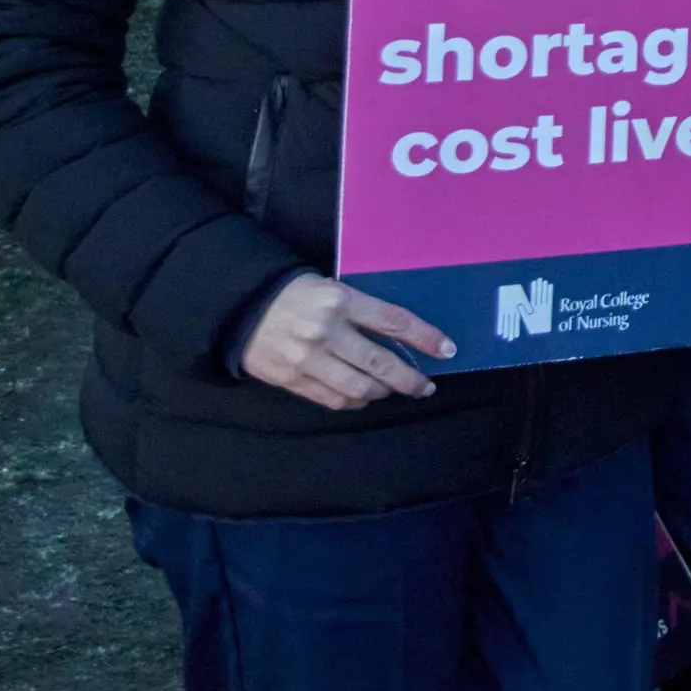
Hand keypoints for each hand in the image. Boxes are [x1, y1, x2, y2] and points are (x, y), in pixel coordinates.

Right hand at [237, 273, 452, 411]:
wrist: (243, 308)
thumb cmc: (297, 294)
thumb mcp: (332, 288)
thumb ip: (362, 310)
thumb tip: (402, 335)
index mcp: (341, 301)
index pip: (394, 322)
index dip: (425, 337)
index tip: (447, 349)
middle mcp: (326, 331)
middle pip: (380, 362)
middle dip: (409, 379)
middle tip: (425, 386)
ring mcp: (308, 359)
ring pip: (359, 388)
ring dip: (383, 392)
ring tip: (392, 390)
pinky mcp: (291, 380)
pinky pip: (333, 399)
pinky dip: (355, 401)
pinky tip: (364, 397)